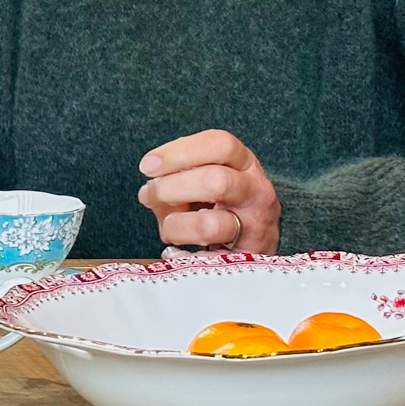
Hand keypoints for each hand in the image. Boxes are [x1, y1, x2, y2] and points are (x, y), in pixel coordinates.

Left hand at [138, 130, 280, 252]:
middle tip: (150, 196)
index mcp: (244, 164)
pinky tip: (177, 252)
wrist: (255, 241)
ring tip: (169, 228)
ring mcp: (256, 227)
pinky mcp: (247, 259)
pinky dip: (183, 256)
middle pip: (215, 181)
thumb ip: (176, 178)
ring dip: (175, 226)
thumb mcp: (202, 179)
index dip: (179, 152)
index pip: (220, 145)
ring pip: (208, 225)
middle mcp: (256, 192)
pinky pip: (207, 260)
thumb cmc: (218, 203)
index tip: (148, 165)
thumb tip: (150, 192)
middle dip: (170, 189)